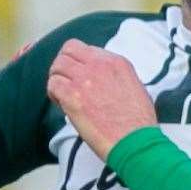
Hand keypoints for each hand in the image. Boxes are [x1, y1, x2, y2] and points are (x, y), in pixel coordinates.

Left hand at [47, 41, 157, 159]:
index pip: (86, 49)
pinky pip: (53, 85)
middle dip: (63, 66)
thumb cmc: (138, 122)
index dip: (78, 62)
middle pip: (68, 50)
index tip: (79, 75)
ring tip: (63, 95)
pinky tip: (62, 105)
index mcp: (116, 62)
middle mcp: (99, 65)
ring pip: (57, 66)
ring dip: (57, 79)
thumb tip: (102, 80)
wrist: (134, 141)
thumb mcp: (135, 87)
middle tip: (65, 82)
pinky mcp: (72, 97)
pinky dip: (53, 94)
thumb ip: (115, 77)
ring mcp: (84, 79)